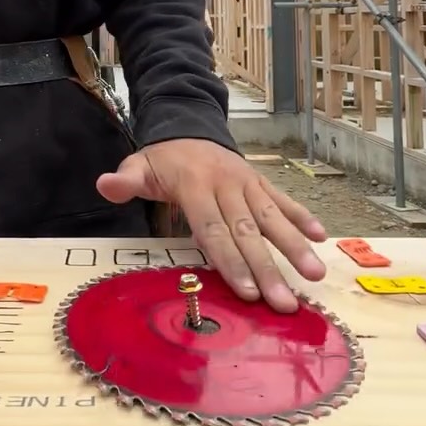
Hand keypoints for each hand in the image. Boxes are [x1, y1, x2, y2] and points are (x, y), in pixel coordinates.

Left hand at [97, 138, 326, 312]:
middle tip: (285, 302)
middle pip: (247, 232)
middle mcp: (226, 185)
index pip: (214, 230)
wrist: (189, 124)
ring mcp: (247, 183)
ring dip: (295, 246)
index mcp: (196, 186)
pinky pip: (283, 200)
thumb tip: (104, 184)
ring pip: (272, 218)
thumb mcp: (140, 166)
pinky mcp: (261, 182)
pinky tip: (321, 237)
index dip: (230, 261)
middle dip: (267, 269)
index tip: (247, 292)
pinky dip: (302, 217)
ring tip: (314, 273)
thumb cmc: (164, 159)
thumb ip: (126, 180)